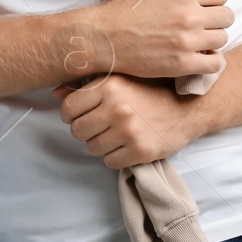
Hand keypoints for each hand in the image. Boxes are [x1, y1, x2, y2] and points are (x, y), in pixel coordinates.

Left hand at [53, 73, 206, 168]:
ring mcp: (129, 132)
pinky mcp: (140, 151)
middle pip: (77, 131)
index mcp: (109, 86)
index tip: (82, 115)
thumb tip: (54, 92)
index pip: (68, 108)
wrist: (188, 108)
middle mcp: (117, 108)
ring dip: (101, 144)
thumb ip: (86, 84)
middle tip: (101, 126)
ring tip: (116, 134)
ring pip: (92, 148)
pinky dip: (115, 157)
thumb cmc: (149, 91)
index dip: (71, 114)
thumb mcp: (120, 79)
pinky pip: (110, 162)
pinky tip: (127, 145)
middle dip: (86, 131)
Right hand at [68, 0, 232, 81]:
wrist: (105, 37)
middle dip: (216, 20)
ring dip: (212, 40)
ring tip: (198, 41)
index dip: (214, 0)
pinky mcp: (183, 63)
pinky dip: (211, 61)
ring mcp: (187, 40)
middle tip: (203, 24)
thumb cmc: (126, 9)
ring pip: (223, 39)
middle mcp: (189, 14)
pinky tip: (201, 57)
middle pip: (227, 17)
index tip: (205, 6)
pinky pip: (216, 63)